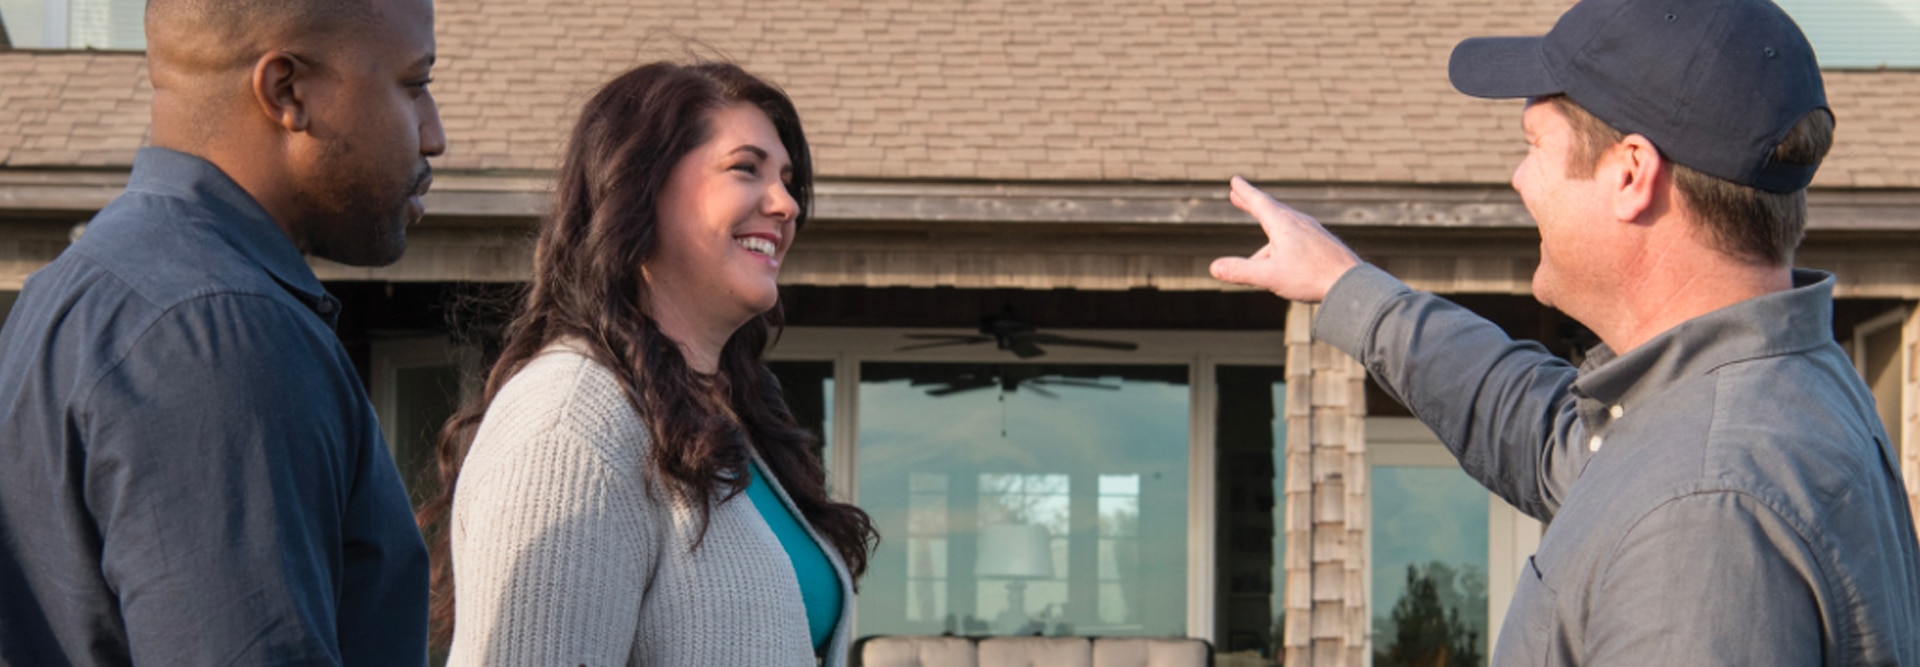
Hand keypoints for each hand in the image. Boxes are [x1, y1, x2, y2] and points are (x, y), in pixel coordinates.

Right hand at [1209, 176, 1361, 302]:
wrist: (1351, 284)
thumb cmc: (1311, 277)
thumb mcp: (1269, 276)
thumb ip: (1241, 271)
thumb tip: (1214, 267)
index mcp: (1283, 224)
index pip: (1259, 202)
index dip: (1244, 192)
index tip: (1235, 180)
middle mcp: (1298, 222)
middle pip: (1271, 209)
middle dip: (1253, 203)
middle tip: (1238, 195)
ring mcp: (1313, 232)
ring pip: (1284, 229)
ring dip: (1268, 233)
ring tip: (1258, 259)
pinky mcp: (1323, 244)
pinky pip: (1297, 239)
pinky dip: (1283, 244)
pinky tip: (1285, 265)